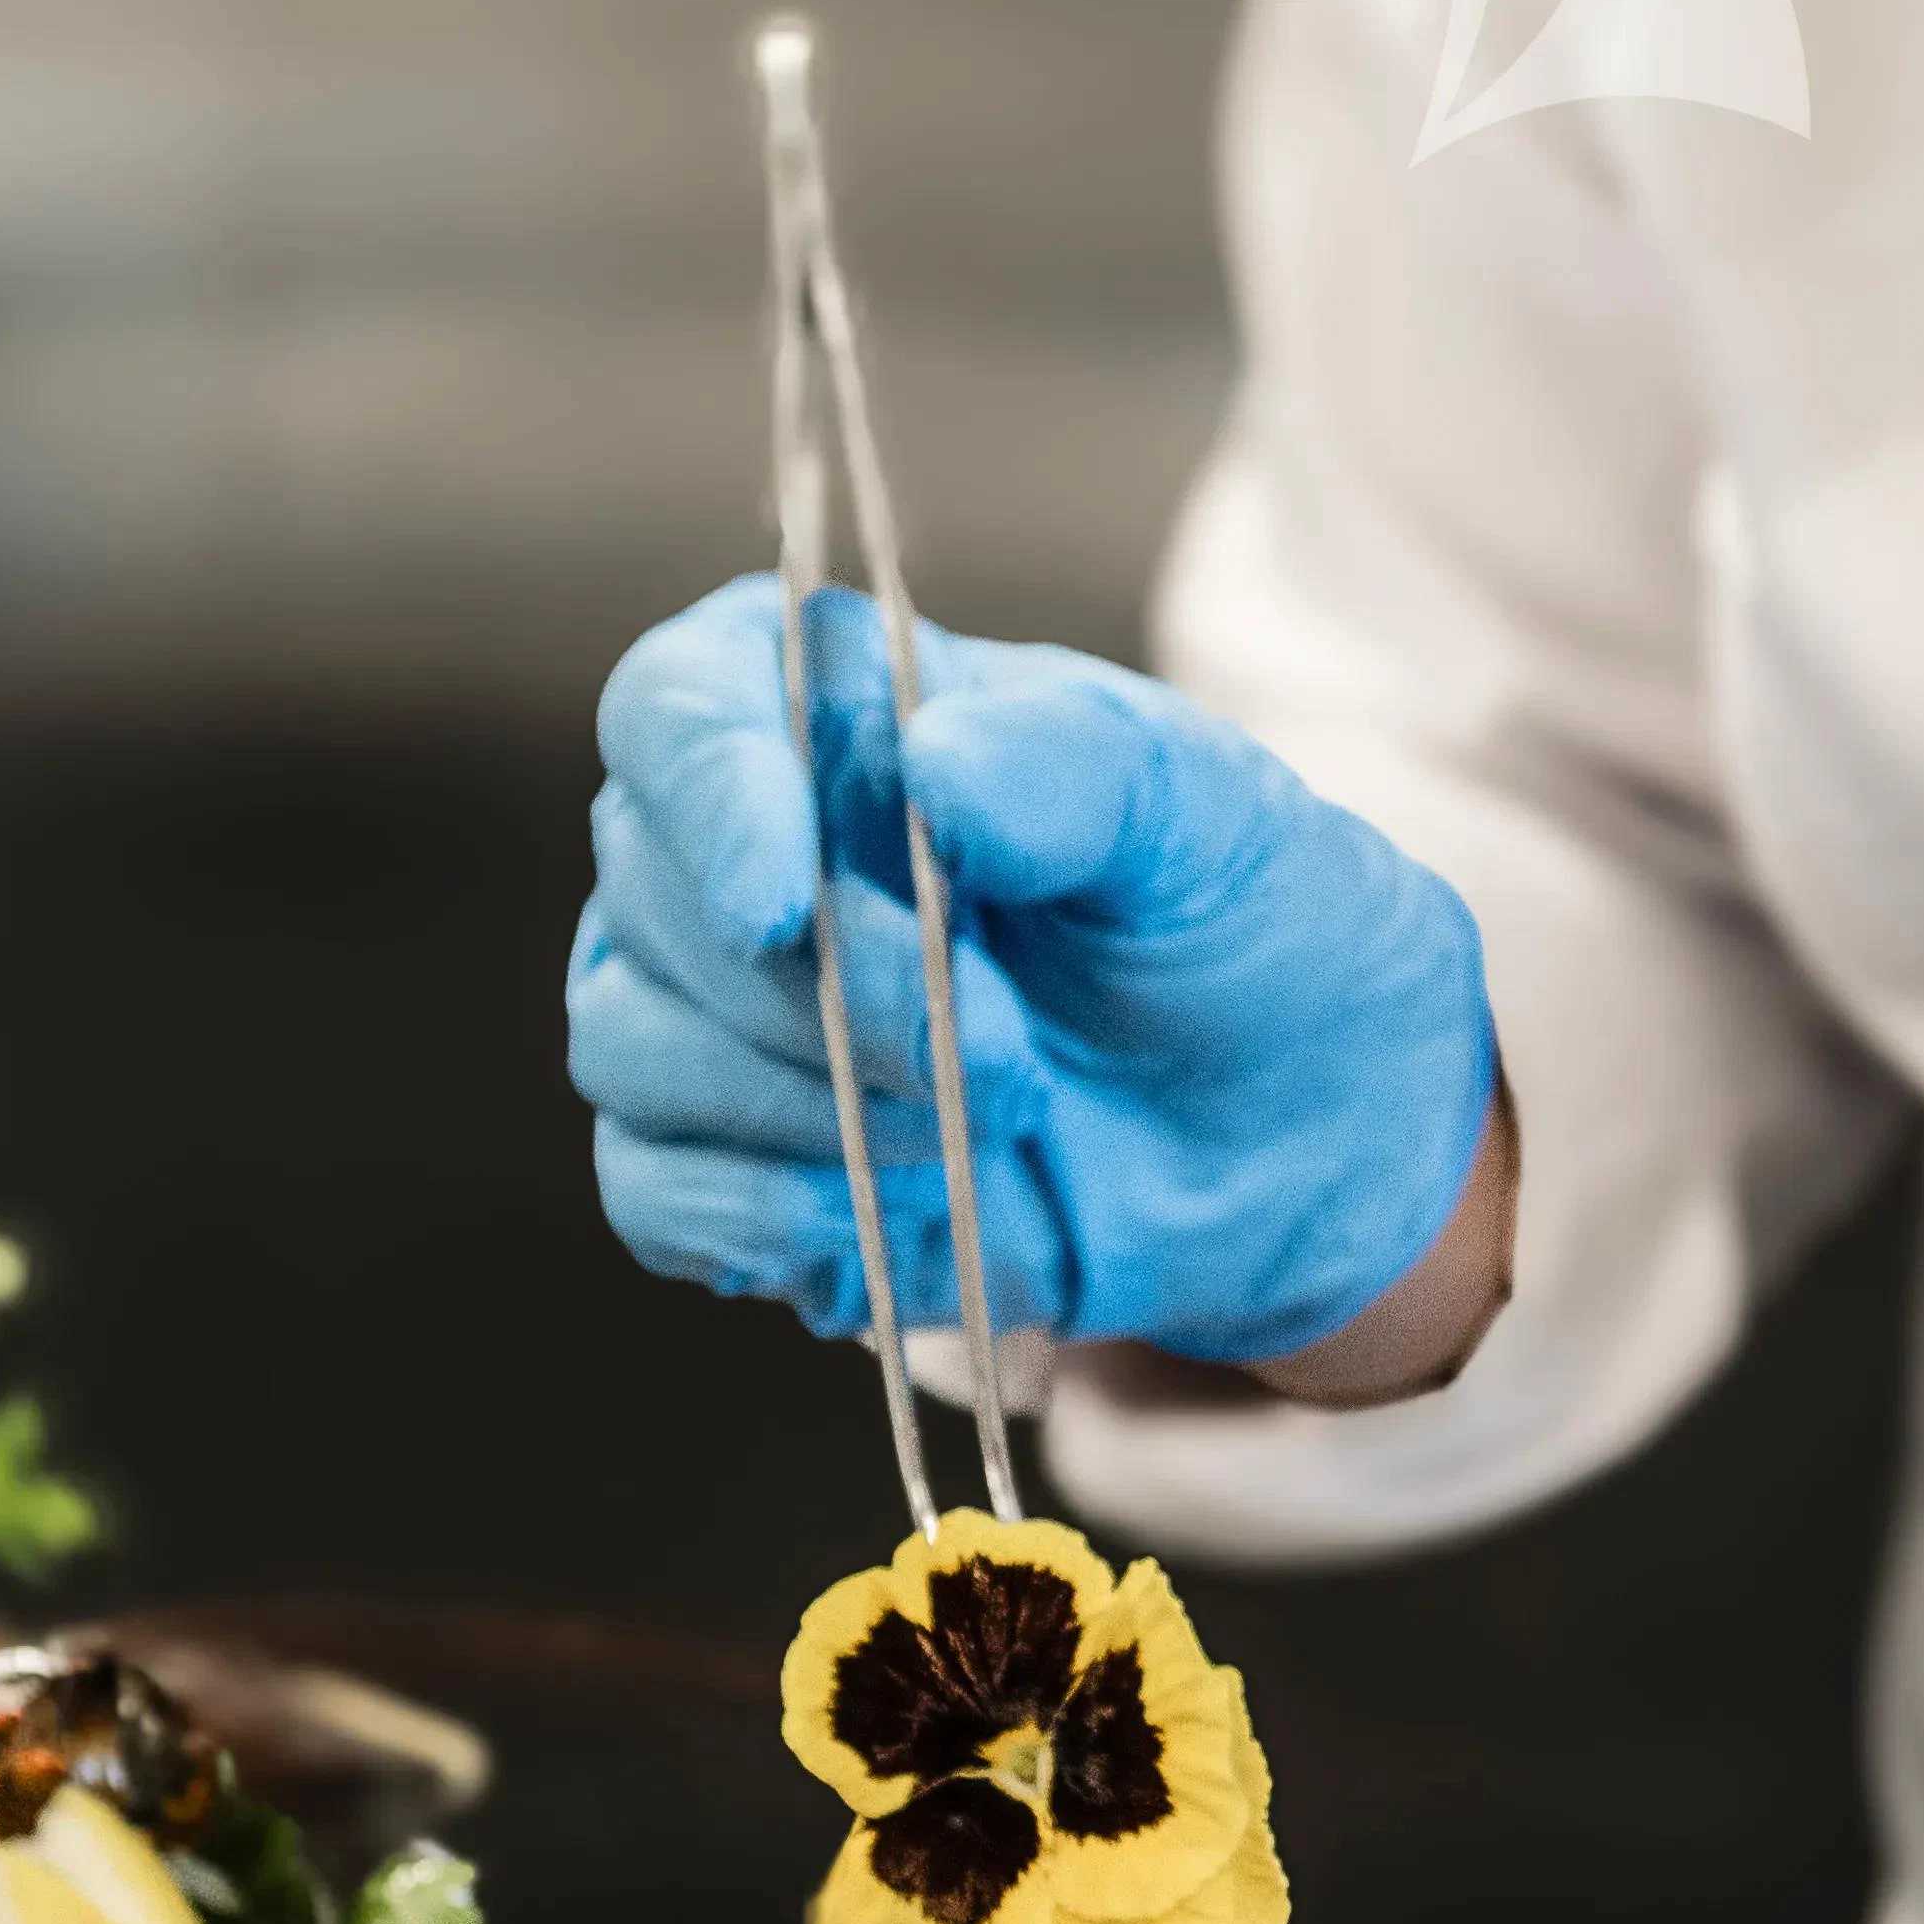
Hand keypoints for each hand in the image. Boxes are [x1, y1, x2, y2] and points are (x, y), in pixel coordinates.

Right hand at [566, 578, 1502, 1371]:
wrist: (1291, 1124)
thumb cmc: (1230, 918)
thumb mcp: (1200, 812)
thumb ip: (1075, 767)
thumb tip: (936, 768)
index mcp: (839, 713)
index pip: (683, 707)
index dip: (707, 793)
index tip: (780, 902)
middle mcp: (744, 848)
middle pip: (653, 897)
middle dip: (824, 995)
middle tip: (999, 1056)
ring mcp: (719, 1010)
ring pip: (632, 1044)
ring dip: (806, 1107)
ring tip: (993, 1124)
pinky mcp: (734, 1159)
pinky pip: (652, 1192)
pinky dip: (758, 1216)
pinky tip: (900, 1215)